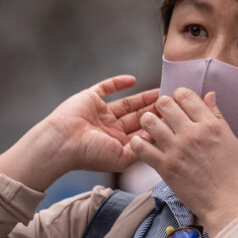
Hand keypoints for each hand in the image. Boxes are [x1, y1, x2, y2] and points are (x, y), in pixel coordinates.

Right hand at [0, 76, 158, 190]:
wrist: (62, 142)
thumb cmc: (89, 154)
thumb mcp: (121, 158)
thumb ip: (141, 149)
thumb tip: (160, 137)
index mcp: (117, 144)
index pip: (142, 134)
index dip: (157, 127)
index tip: (175, 120)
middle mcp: (110, 129)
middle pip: (137, 118)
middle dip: (154, 111)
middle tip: (172, 103)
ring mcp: (100, 113)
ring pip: (127, 103)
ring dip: (143, 97)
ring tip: (161, 91)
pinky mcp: (90, 98)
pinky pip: (106, 88)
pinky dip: (118, 83)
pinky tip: (133, 79)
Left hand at [130, 89, 237, 236]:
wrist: (228, 204)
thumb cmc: (234, 174)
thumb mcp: (231, 140)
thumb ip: (217, 117)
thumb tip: (209, 95)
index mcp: (210, 125)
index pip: (185, 96)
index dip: (178, 96)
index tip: (178, 104)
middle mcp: (192, 134)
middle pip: (165, 104)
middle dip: (161, 106)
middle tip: (163, 115)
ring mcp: (176, 150)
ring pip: (149, 121)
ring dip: (148, 121)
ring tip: (152, 128)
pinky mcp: (165, 167)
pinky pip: (141, 147)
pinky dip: (139, 143)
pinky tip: (143, 145)